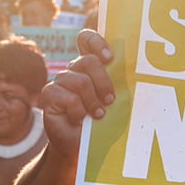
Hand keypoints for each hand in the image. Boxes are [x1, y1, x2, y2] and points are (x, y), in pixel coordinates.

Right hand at [41, 30, 114, 154]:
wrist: (80, 145)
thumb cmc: (101, 121)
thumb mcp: (114, 101)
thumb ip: (117, 83)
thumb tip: (135, 74)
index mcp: (89, 65)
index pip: (86, 39)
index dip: (96, 41)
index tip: (110, 57)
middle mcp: (73, 69)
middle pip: (88, 61)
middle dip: (103, 81)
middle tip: (110, 100)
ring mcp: (60, 81)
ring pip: (80, 81)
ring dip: (93, 101)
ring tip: (98, 115)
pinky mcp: (49, 95)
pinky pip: (68, 97)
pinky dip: (78, 111)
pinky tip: (79, 120)